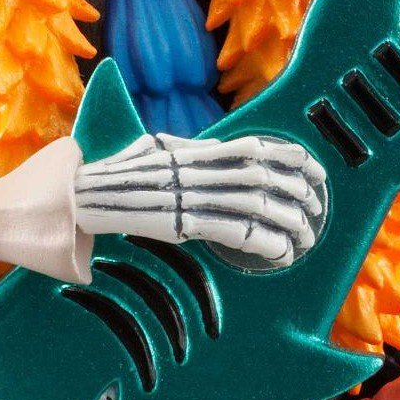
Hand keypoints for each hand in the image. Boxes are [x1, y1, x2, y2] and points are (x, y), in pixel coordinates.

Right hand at [76, 133, 327, 267]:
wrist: (83, 195)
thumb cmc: (118, 172)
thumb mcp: (155, 147)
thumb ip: (188, 148)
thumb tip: (211, 147)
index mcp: (194, 151)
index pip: (254, 147)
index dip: (289, 156)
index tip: (313, 168)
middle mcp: (197, 169)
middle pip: (262, 175)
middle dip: (296, 190)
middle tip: (316, 206)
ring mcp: (190, 196)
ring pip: (254, 204)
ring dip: (286, 220)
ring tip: (305, 235)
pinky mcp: (183, 224)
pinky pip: (234, 233)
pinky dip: (263, 243)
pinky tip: (280, 253)